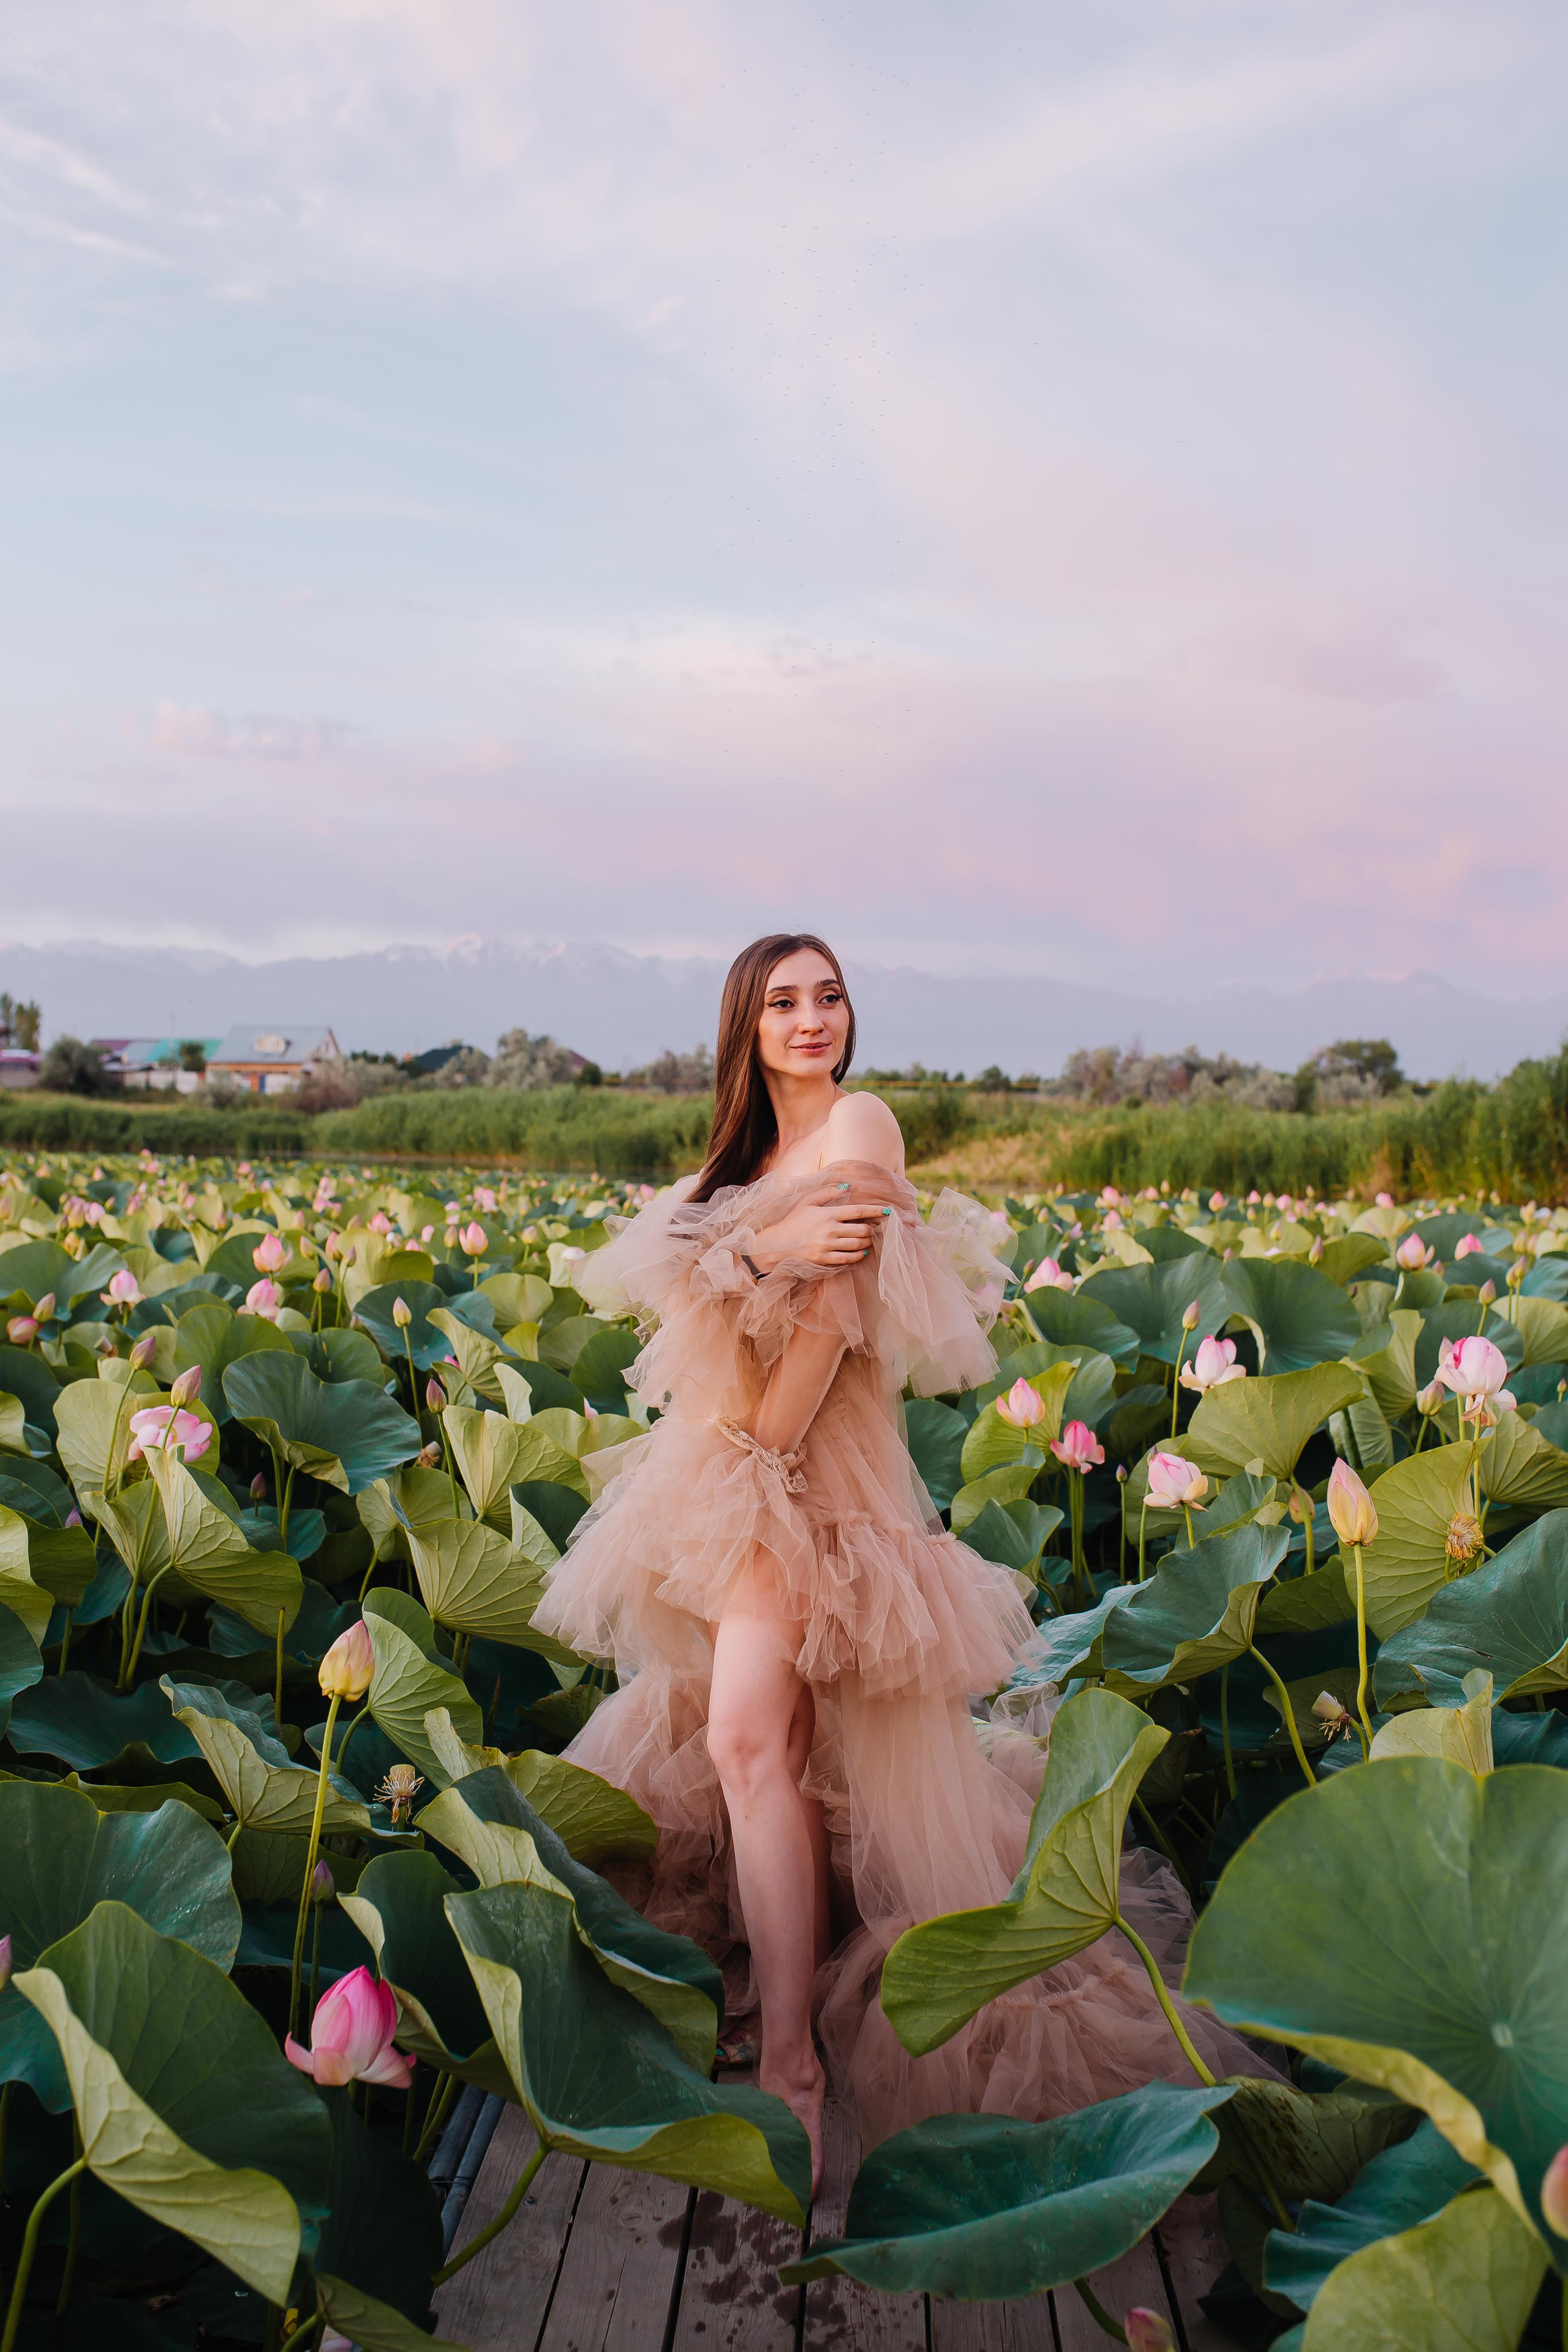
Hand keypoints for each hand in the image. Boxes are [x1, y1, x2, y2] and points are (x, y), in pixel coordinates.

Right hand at [748, 1185, 887, 1272]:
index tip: (888, 1210)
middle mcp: (830, 1230)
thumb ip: (828, 1192)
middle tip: (874, 1227)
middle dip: (872, 1228)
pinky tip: (862, 1251)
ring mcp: (828, 1246)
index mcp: (828, 1214)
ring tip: (868, 1238)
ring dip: (867, 1242)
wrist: (778, 1244)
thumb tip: (847, 1186)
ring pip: (858, 1245)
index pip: (858, 1211)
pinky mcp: (825, 1259)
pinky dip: (859, 1255)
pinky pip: (849, 1259)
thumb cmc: (794, 1221)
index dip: (876, 1210)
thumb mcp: (808, 1201)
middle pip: (862, 1230)